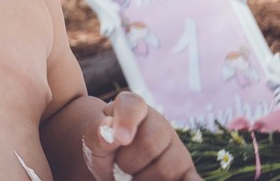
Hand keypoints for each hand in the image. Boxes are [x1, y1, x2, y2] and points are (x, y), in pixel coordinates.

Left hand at [83, 91, 197, 180]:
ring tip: (133, 176)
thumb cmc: (103, 148)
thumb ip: (97, 132)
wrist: (113, 164)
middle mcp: (159, 124)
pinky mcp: (187, 172)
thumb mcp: (93, 138)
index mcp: (134, 107)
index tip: (120, 140)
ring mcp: (176, 148)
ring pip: (166, 170)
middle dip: (128, 162)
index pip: (132, 106)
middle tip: (119, 165)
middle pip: (149, 144)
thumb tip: (108, 128)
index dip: (127, 122)